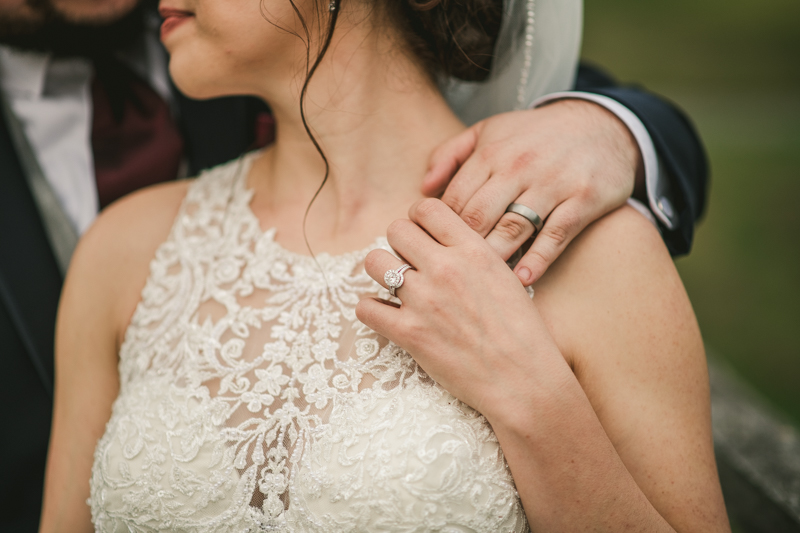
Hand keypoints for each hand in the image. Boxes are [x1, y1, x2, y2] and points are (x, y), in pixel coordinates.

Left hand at [355, 198, 563, 419]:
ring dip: (381, 273)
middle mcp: (446, 268)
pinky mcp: (409, 333)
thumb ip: (472, 255)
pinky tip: (388, 317)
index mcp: (473, 250)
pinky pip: (365, 307)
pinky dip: (371, 311)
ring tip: (396, 289)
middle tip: (409, 265)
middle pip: (395, 229)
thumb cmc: (521, 332)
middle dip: (399, 245)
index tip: (422, 237)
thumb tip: (442, 243)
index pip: (427, 208)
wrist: (523, 380)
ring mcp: (424, 300)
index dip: (418, 220)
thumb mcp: (504, 277)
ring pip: (374, 262)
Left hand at [422, 99, 643, 285]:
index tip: (433, 254)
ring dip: (493, 258)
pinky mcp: (583, 199)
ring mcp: (552, 183)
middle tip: (448, 278)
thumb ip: (450, 155)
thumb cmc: (533, 135)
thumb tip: (423, 189)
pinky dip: (538, 259)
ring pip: (514, 228)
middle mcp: (518, 166)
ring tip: (477, 287)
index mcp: (491, 152)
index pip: (455, 199)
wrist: (601, 125)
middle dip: (459, 249)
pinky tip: (521, 279)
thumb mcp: (488, 131)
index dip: (438, 230)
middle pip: (478, 216)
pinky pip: (556, 234)